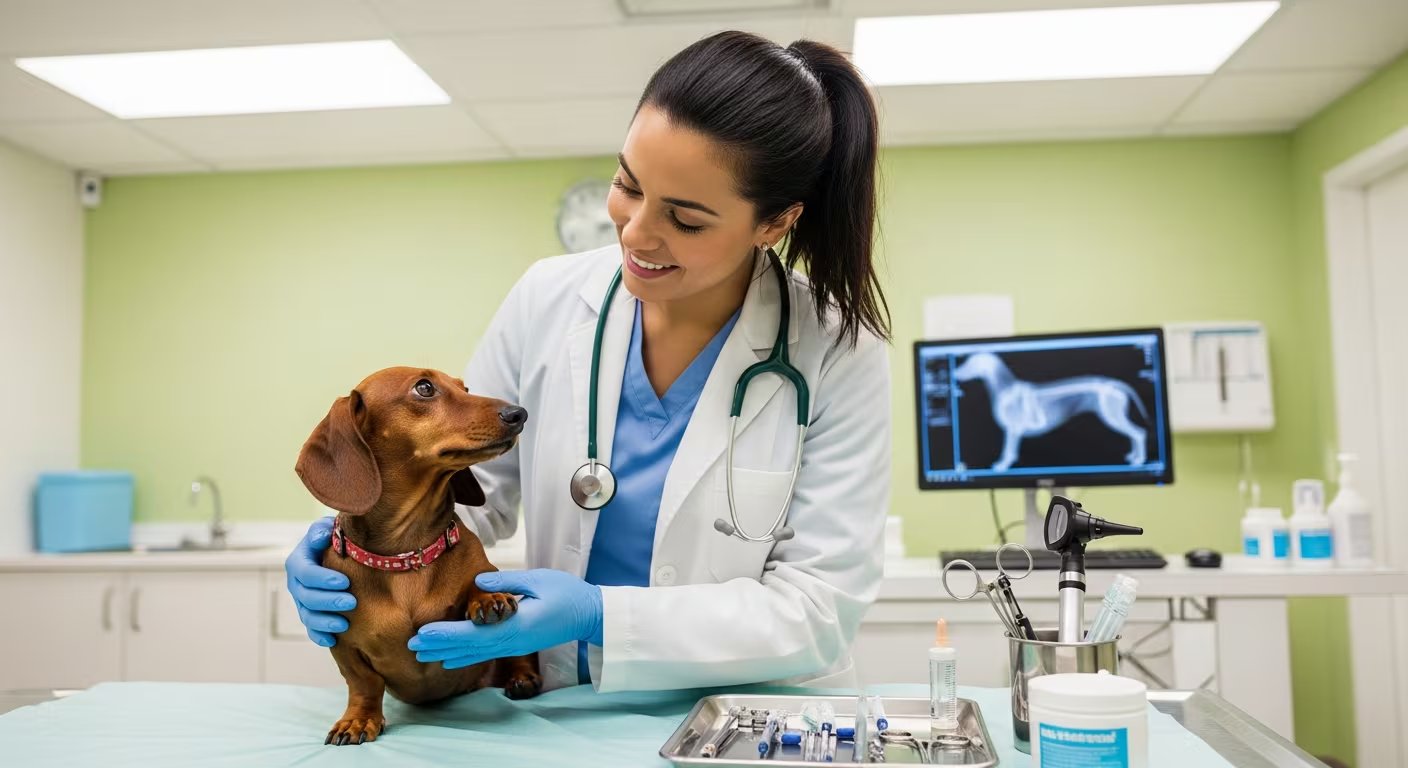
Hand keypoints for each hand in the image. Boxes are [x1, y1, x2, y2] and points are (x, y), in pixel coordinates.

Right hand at [284, 517, 356, 646]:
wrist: (337, 552)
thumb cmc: (334, 538)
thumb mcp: (327, 528)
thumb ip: (322, 530)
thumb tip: (321, 537)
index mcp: (298, 561)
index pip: (305, 572)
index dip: (322, 578)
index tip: (344, 581)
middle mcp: (296, 584)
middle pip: (306, 597)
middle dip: (328, 601)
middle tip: (352, 602)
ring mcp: (303, 601)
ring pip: (307, 616)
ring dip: (325, 622)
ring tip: (345, 624)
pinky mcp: (311, 615)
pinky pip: (311, 630)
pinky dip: (320, 636)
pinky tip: (333, 640)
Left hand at [409, 569, 602, 669]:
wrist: (589, 615)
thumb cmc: (567, 593)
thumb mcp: (538, 580)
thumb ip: (507, 582)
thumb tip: (478, 582)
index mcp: (515, 625)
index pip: (474, 632)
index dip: (447, 634)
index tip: (423, 634)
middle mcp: (511, 640)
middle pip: (468, 647)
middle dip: (439, 646)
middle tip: (411, 645)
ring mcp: (514, 645)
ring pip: (474, 653)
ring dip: (447, 652)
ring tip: (422, 653)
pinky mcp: (516, 645)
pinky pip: (484, 653)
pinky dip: (464, 656)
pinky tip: (450, 660)